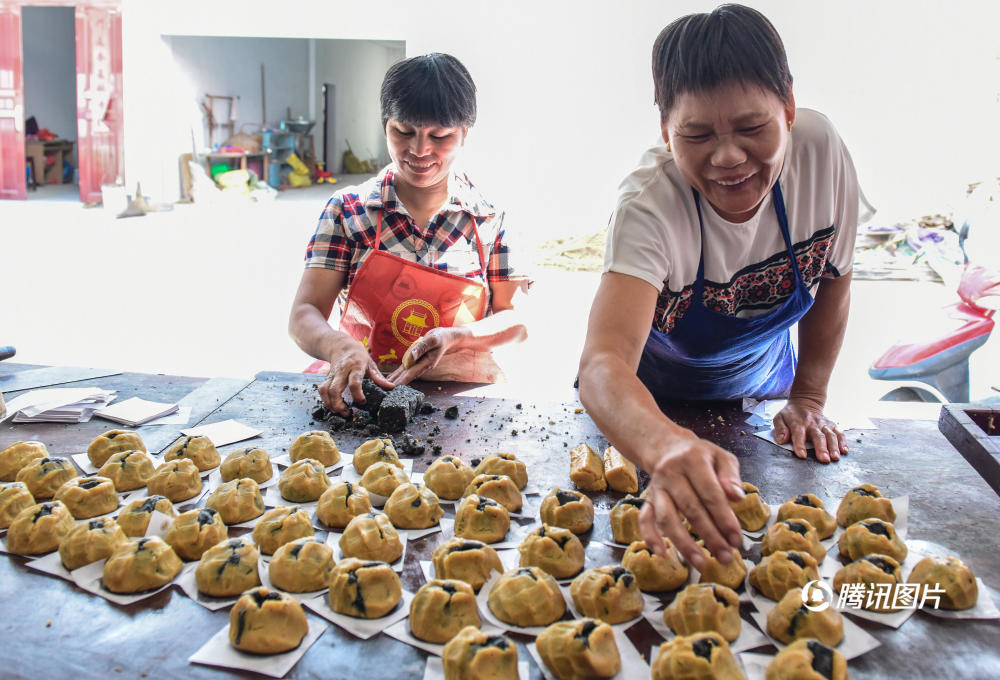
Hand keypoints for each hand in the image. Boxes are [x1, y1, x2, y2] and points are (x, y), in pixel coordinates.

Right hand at [318, 340, 393, 414]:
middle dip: (338, 404)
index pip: (354, 382)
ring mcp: (332, 374)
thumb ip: (378, 377)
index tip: (362, 403)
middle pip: (335, 389)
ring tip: (340, 412)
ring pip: (325, 390)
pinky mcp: (327, 378)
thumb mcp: (370, 364)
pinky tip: (333, 407)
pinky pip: (322, 390)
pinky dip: (325, 400)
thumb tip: (390, 387)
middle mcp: (342, 371)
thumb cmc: (359, 356)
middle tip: (347, 413)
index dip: (357, 394)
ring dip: (330, 404)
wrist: (341, 346)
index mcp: (355, 367)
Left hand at [387, 327, 463, 384]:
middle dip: (397, 383)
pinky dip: (397, 373)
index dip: (404, 380)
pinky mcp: (415, 361)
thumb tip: (411, 356)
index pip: (413, 373)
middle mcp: (422, 366)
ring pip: (405, 374)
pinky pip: (405, 368)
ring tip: (385, 387)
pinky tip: (390, 378)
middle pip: (407, 376)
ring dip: (396, 380)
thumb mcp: (433, 339)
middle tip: (386, 391)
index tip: (395, 387)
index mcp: (427, 362)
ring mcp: (418, 364)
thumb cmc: (440, 338)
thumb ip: (422, 347)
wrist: (445, 338)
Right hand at [638, 435, 744, 568]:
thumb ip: (731, 476)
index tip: (736, 539)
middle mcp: (670, 473)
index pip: (710, 492)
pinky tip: (662, 554)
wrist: (667, 448)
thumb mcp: (721, 457)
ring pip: (666, 518)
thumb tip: (737, 498)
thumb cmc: (700, 456)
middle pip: (690, 508)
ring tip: (701, 562)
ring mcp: (656, 487)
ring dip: (683, 543)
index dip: (723, 517)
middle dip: (709, 535)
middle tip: (726, 557)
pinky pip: (644, 519)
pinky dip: (650, 537)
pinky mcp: (647, 499)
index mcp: (692, 460)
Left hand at [773, 397, 846, 462]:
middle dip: (821, 448)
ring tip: (835, 457)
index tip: (802, 455)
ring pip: (830, 435)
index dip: (800, 445)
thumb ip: (780, 429)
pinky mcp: (832, 425)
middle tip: (824, 459)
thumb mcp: (780, 418)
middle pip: (818, 436)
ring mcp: (823, 424)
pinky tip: (844, 450)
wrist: (805, 402)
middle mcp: (812, 423)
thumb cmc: (791, 415)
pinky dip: (843, 441)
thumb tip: (782, 440)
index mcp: (798, 423)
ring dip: (834, 446)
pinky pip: (839, 433)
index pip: (798, 434)